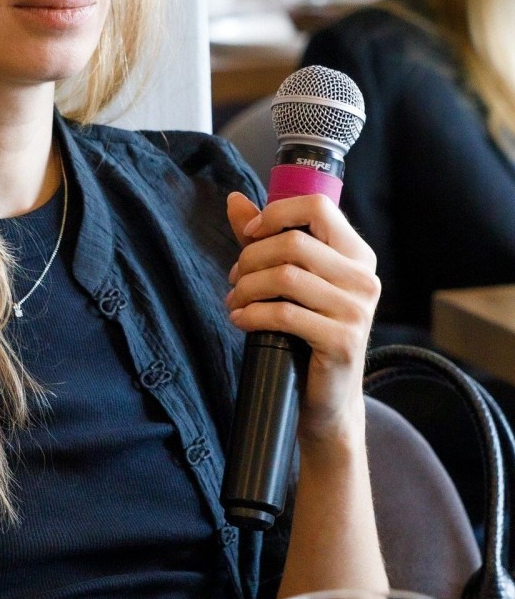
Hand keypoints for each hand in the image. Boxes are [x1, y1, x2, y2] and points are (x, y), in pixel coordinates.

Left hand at [225, 191, 380, 445]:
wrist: (326, 398)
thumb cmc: (305, 332)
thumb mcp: (289, 280)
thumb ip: (265, 238)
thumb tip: (235, 200)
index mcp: (357, 255)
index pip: (318, 207)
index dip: (276, 213)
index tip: (249, 234)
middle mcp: (364, 278)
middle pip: (293, 243)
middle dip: (251, 258)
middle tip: (234, 279)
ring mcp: (357, 310)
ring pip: (285, 277)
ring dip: (246, 288)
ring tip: (234, 301)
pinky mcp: (343, 341)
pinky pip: (285, 314)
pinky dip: (252, 314)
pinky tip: (240, 320)